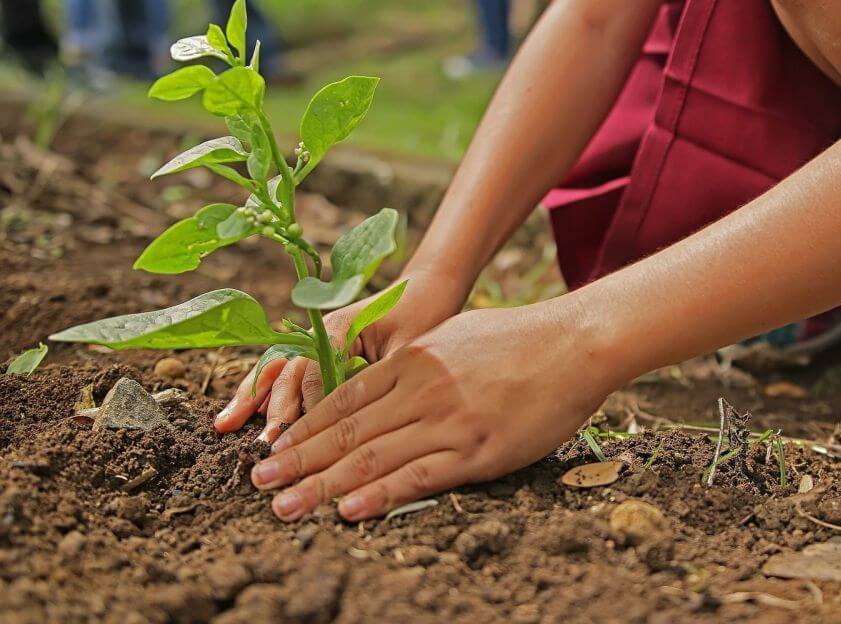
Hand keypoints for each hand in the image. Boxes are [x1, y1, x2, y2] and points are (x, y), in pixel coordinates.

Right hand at [214, 265, 467, 440]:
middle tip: (265, 444)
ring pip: (275, 370)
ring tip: (224, 427)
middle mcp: (319, 332)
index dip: (310, 403)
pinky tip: (235, 416)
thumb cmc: (422, 317)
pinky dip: (258, 394)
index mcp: (341, 326)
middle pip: (289, 371)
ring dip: (251, 399)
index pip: (316, 368)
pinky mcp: (314, 352)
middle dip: (274, 409)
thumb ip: (384, 375)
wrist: (425, 289)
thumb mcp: (410, 347)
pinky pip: (281, 372)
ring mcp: (312, 340)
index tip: (306, 436)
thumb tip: (364, 415)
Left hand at [248, 300, 612, 521]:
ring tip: (285, 506)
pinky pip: (419, 476)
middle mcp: (421, 388)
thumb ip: (420, 361)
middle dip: (298, 459)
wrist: (576, 342)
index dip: (305, 427)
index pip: (344, 399)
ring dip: (322, 484)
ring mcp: (448, 419)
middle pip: (347, 431)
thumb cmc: (522, 339)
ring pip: (372, 457)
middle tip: (259, 482)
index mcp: (413, 359)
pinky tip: (349, 509)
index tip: (275, 448)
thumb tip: (391, 381)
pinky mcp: (477, 449)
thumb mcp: (457, 336)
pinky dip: (380, 495)